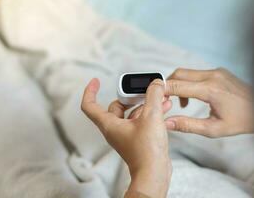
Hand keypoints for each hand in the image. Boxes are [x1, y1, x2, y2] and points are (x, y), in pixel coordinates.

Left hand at [81, 78, 171, 197]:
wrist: (154, 172)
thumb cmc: (147, 151)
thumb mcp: (151, 117)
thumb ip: (153, 96)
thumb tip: (155, 84)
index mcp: (109, 124)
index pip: (89, 105)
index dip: (90, 91)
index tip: (96, 81)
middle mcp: (115, 129)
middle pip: (116, 105)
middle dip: (130, 95)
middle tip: (142, 89)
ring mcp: (126, 134)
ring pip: (132, 113)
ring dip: (145, 104)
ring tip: (160, 97)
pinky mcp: (138, 138)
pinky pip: (141, 120)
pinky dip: (150, 112)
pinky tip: (164, 108)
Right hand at [165, 68, 253, 137]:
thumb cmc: (241, 121)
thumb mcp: (213, 129)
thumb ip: (188, 125)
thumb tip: (167, 123)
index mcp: (210, 90)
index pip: (177, 85)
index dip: (161, 90)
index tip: (151, 96)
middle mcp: (213, 76)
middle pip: (179, 73)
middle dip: (168, 85)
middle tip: (165, 100)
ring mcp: (216, 71)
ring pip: (187, 72)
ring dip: (179, 84)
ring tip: (182, 103)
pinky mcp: (219, 71)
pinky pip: (197, 74)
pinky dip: (189, 83)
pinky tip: (193, 96)